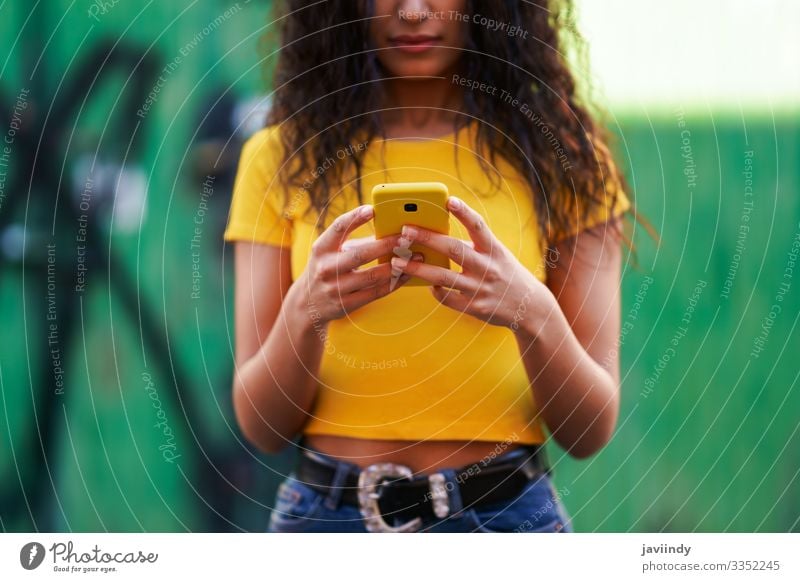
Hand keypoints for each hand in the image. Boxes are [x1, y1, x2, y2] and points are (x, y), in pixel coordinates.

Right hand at [295, 204, 421, 323]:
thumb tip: (389, 230)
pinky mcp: (347, 305)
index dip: (354, 217)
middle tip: (407, 238)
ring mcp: (336, 289)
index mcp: (321, 248)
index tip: (372, 209)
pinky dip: (394, 283)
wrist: (309, 304)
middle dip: (386, 245)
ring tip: (415, 256)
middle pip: (360, 254)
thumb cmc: (327, 268)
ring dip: (397, 266)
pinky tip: (407, 274)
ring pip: (372, 276)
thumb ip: (354, 240)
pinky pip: (376, 292)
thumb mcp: (330, 252)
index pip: (338, 228)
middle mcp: (326, 268)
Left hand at [391, 196, 553, 334]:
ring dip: (416, 269)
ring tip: (396, 262)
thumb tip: (438, 235)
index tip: (448, 200)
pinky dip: (435, 290)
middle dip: (427, 238)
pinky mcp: (473, 307)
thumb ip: (474, 245)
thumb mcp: (497, 255)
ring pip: (442, 277)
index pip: (478, 226)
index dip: (464, 212)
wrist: (528, 307)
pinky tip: (427, 284)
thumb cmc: (505, 273)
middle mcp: (488, 267)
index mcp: (494, 250)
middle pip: (453, 249)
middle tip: (405, 230)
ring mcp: (479, 288)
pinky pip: (446, 298)